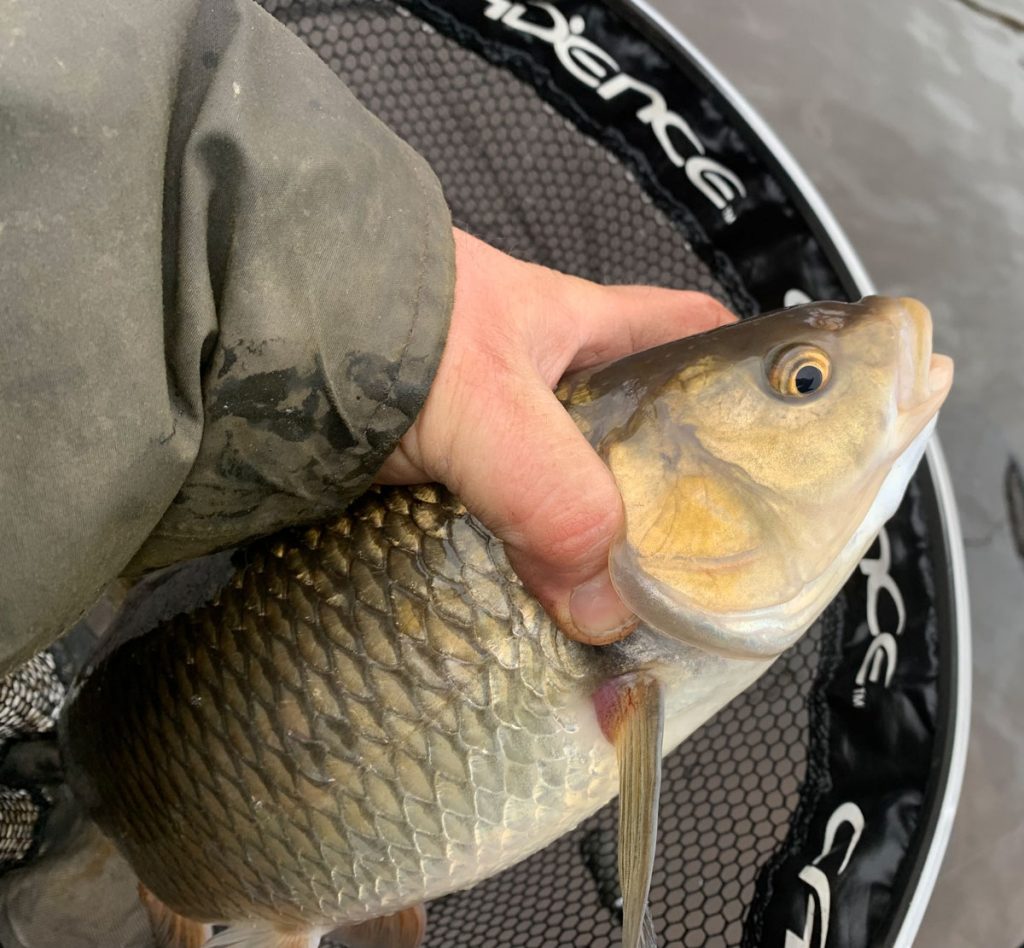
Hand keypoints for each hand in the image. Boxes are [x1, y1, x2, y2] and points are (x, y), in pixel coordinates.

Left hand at [377, 229, 735, 644]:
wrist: (249, 336)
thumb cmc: (384, 329)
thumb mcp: (490, 403)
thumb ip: (556, 499)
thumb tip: (608, 615)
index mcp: (578, 332)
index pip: (685, 331)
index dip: (736, 373)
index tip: (769, 444)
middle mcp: (540, 383)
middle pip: (628, 438)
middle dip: (659, 500)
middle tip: (693, 579)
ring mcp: (485, 435)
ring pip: (559, 497)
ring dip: (580, 553)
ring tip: (616, 628)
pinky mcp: (435, 479)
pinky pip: (496, 534)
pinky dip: (511, 574)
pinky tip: (526, 624)